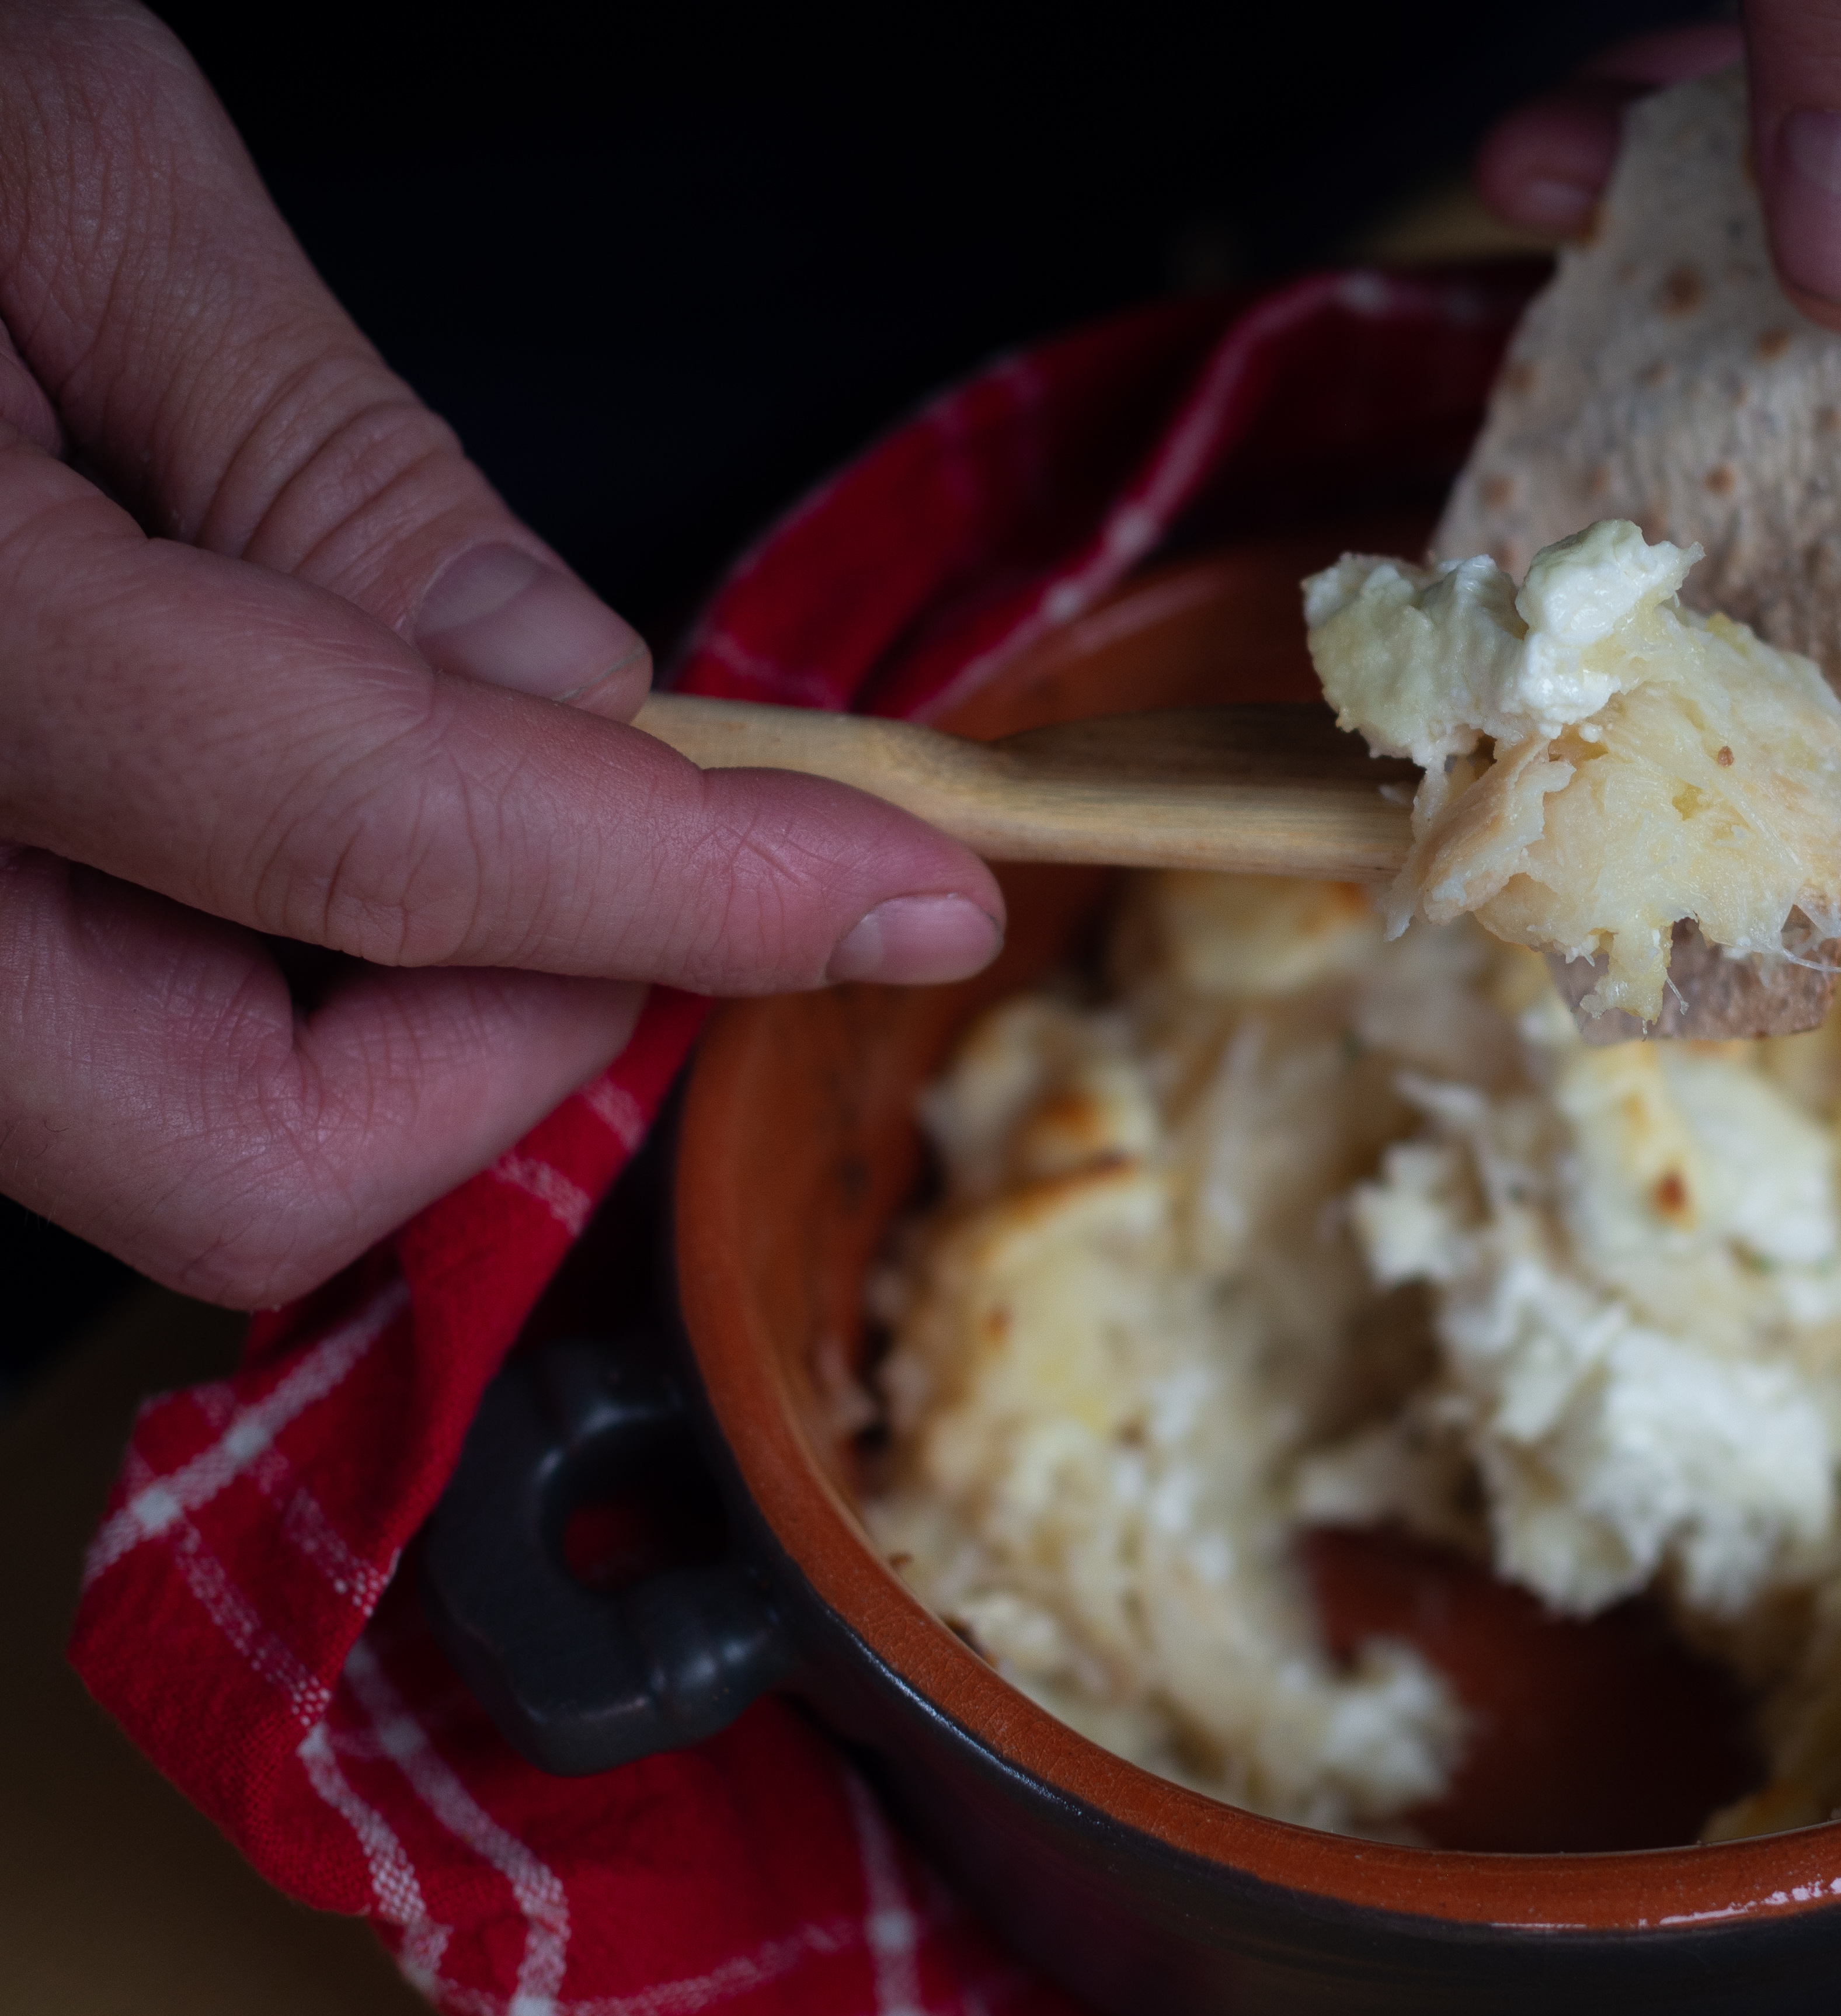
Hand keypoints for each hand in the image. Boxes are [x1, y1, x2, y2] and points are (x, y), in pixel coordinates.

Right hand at [0, 4, 1002, 1306]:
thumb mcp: (50, 182)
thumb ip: (321, 468)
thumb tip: (561, 684)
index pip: (380, 849)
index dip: (693, 887)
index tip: (902, 887)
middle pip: (256, 1154)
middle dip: (523, 1038)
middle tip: (662, 858)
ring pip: (177, 1140)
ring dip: (408, 1021)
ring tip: (492, 794)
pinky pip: (99, 1056)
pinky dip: (273, 975)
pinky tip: (318, 797)